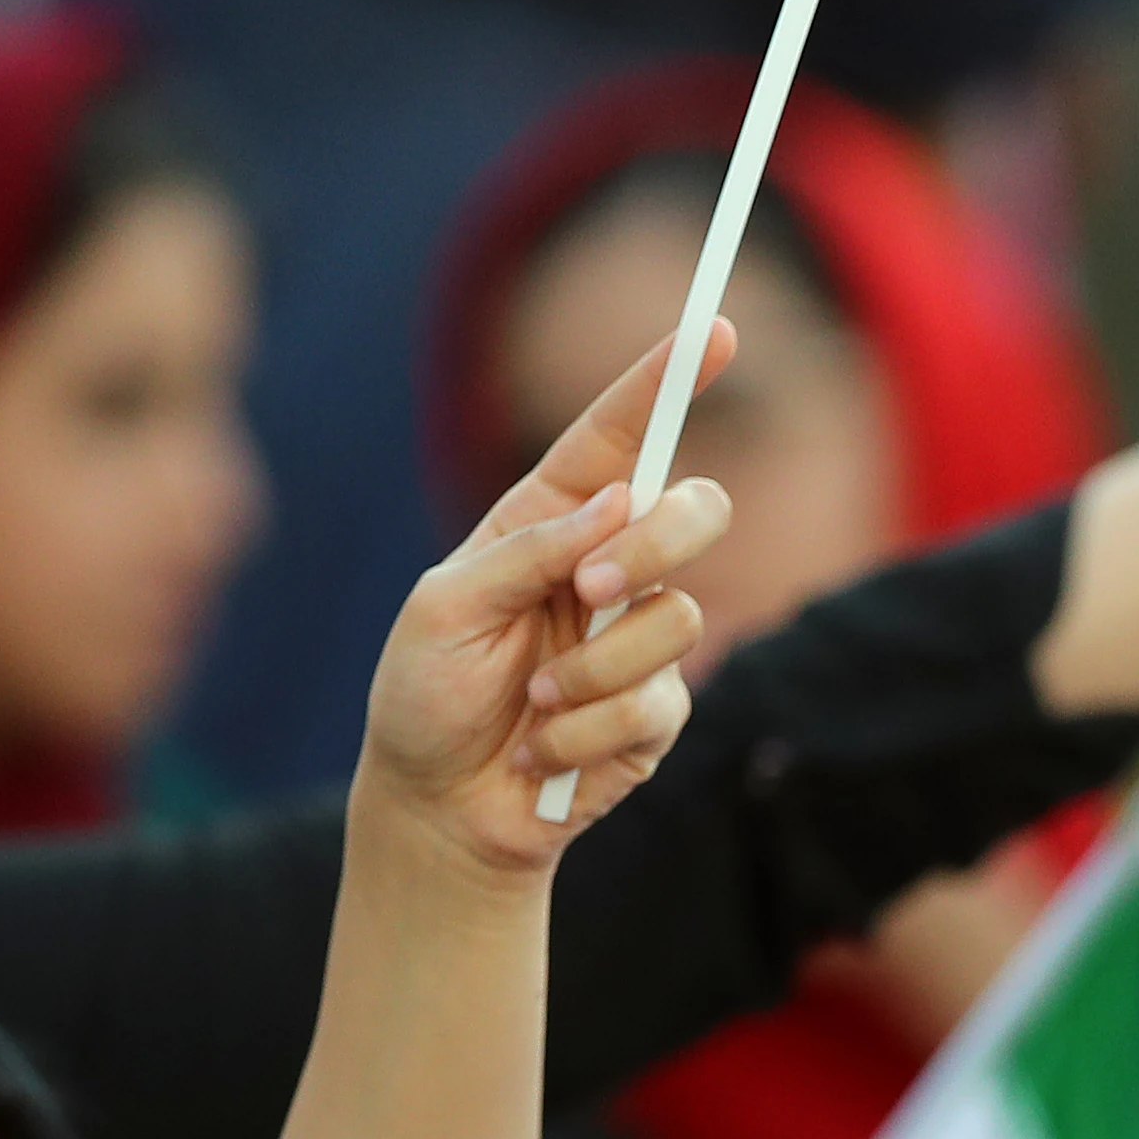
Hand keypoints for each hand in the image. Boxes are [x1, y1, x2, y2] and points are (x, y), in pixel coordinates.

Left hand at [357, 325, 741, 878]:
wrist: (441, 809)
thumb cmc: (425, 696)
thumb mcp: (443, 607)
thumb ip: (526, 553)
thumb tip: (613, 507)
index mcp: (549, 520)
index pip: (620, 437)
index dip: (668, 380)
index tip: (714, 330)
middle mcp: (607, 567)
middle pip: (692, 512)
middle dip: (654, 543)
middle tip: (590, 590)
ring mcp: (640, 640)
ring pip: (680, 614)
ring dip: (597, 666)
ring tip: (536, 700)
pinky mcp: (658, 713)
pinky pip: (660, 702)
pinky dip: (590, 730)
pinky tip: (546, 750)